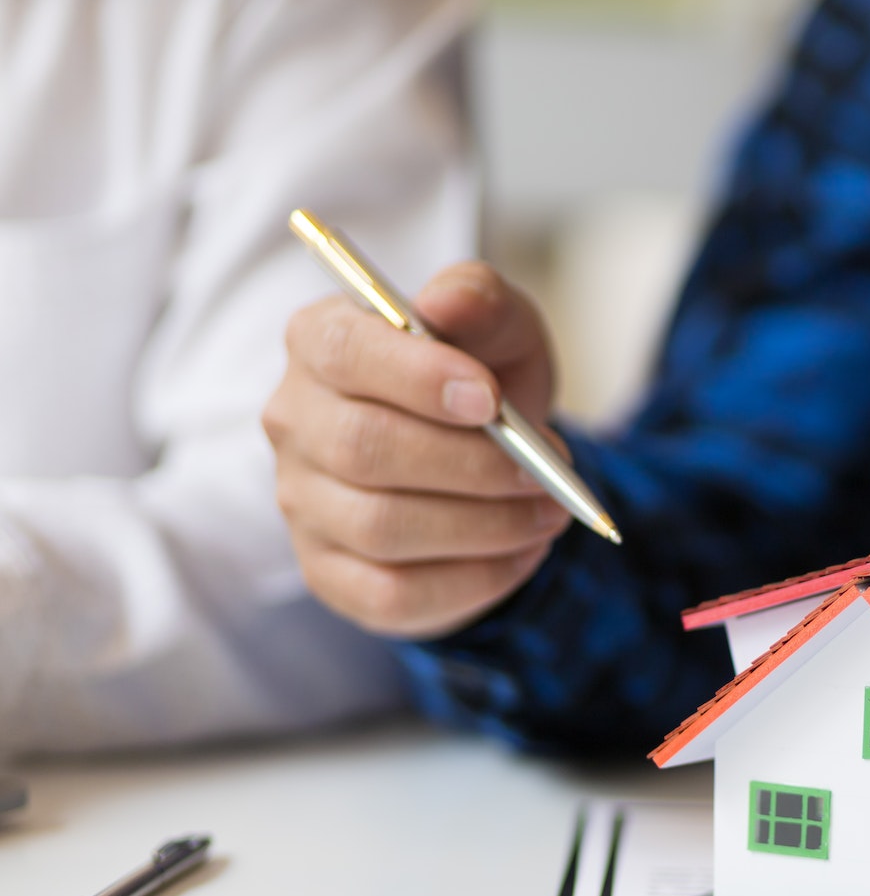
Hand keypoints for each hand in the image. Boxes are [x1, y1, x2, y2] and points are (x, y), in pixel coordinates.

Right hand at [262, 262, 570, 638]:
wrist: (486, 460)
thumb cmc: (483, 382)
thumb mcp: (501, 330)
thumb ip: (481, 302)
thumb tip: (450, 300)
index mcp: (321, 342)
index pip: (344, 353)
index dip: (417, 377)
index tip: (491, 399)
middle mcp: (294, 421)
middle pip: (365, 450)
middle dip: (473, 465)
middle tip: (547, 472)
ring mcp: (302, 503)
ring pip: (383, 528)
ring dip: (486, 525)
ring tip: (550, 512)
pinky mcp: (330, 574)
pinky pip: (394, 594)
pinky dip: (474, 579)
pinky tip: (522, 554)